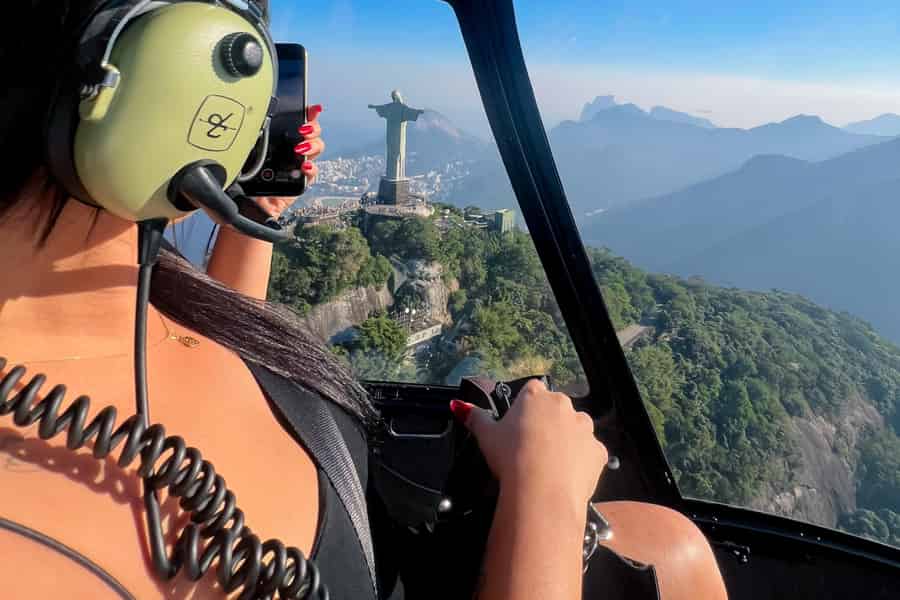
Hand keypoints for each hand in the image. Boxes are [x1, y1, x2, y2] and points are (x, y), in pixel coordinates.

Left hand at [248, 104, 324, 219]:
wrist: (242, 203)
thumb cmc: (238, 176)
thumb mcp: (240, 151)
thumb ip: (246, 135)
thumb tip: (247, 117)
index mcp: (277, 136)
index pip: (296, 118)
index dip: (307, 111)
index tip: (311, 107)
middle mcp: (290, 147)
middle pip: (312, 131)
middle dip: (312, 126)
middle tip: (302, 129)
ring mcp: (297, 163)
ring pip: (316, 148)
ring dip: (313, 144)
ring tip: (300, 148)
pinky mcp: (301, 181)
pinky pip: (313, 172)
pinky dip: (311, 168)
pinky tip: (303, 166)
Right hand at [451, 379, 606, 511]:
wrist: (542, 491)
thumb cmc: (511, 457)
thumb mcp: (486, 437)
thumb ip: (475, 418)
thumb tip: (458, 405)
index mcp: (536, 396)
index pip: (532, 391)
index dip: (525, 408)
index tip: (518, 426)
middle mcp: (564, 405)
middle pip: (556, 408)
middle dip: (547, 422)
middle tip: (532, 447)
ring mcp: (585, 428)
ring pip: (576, 429)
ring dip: (567, 439)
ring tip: (550, 463)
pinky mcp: (599, 451)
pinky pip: (589, 452)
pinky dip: (581, 461)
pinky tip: (566, 475)